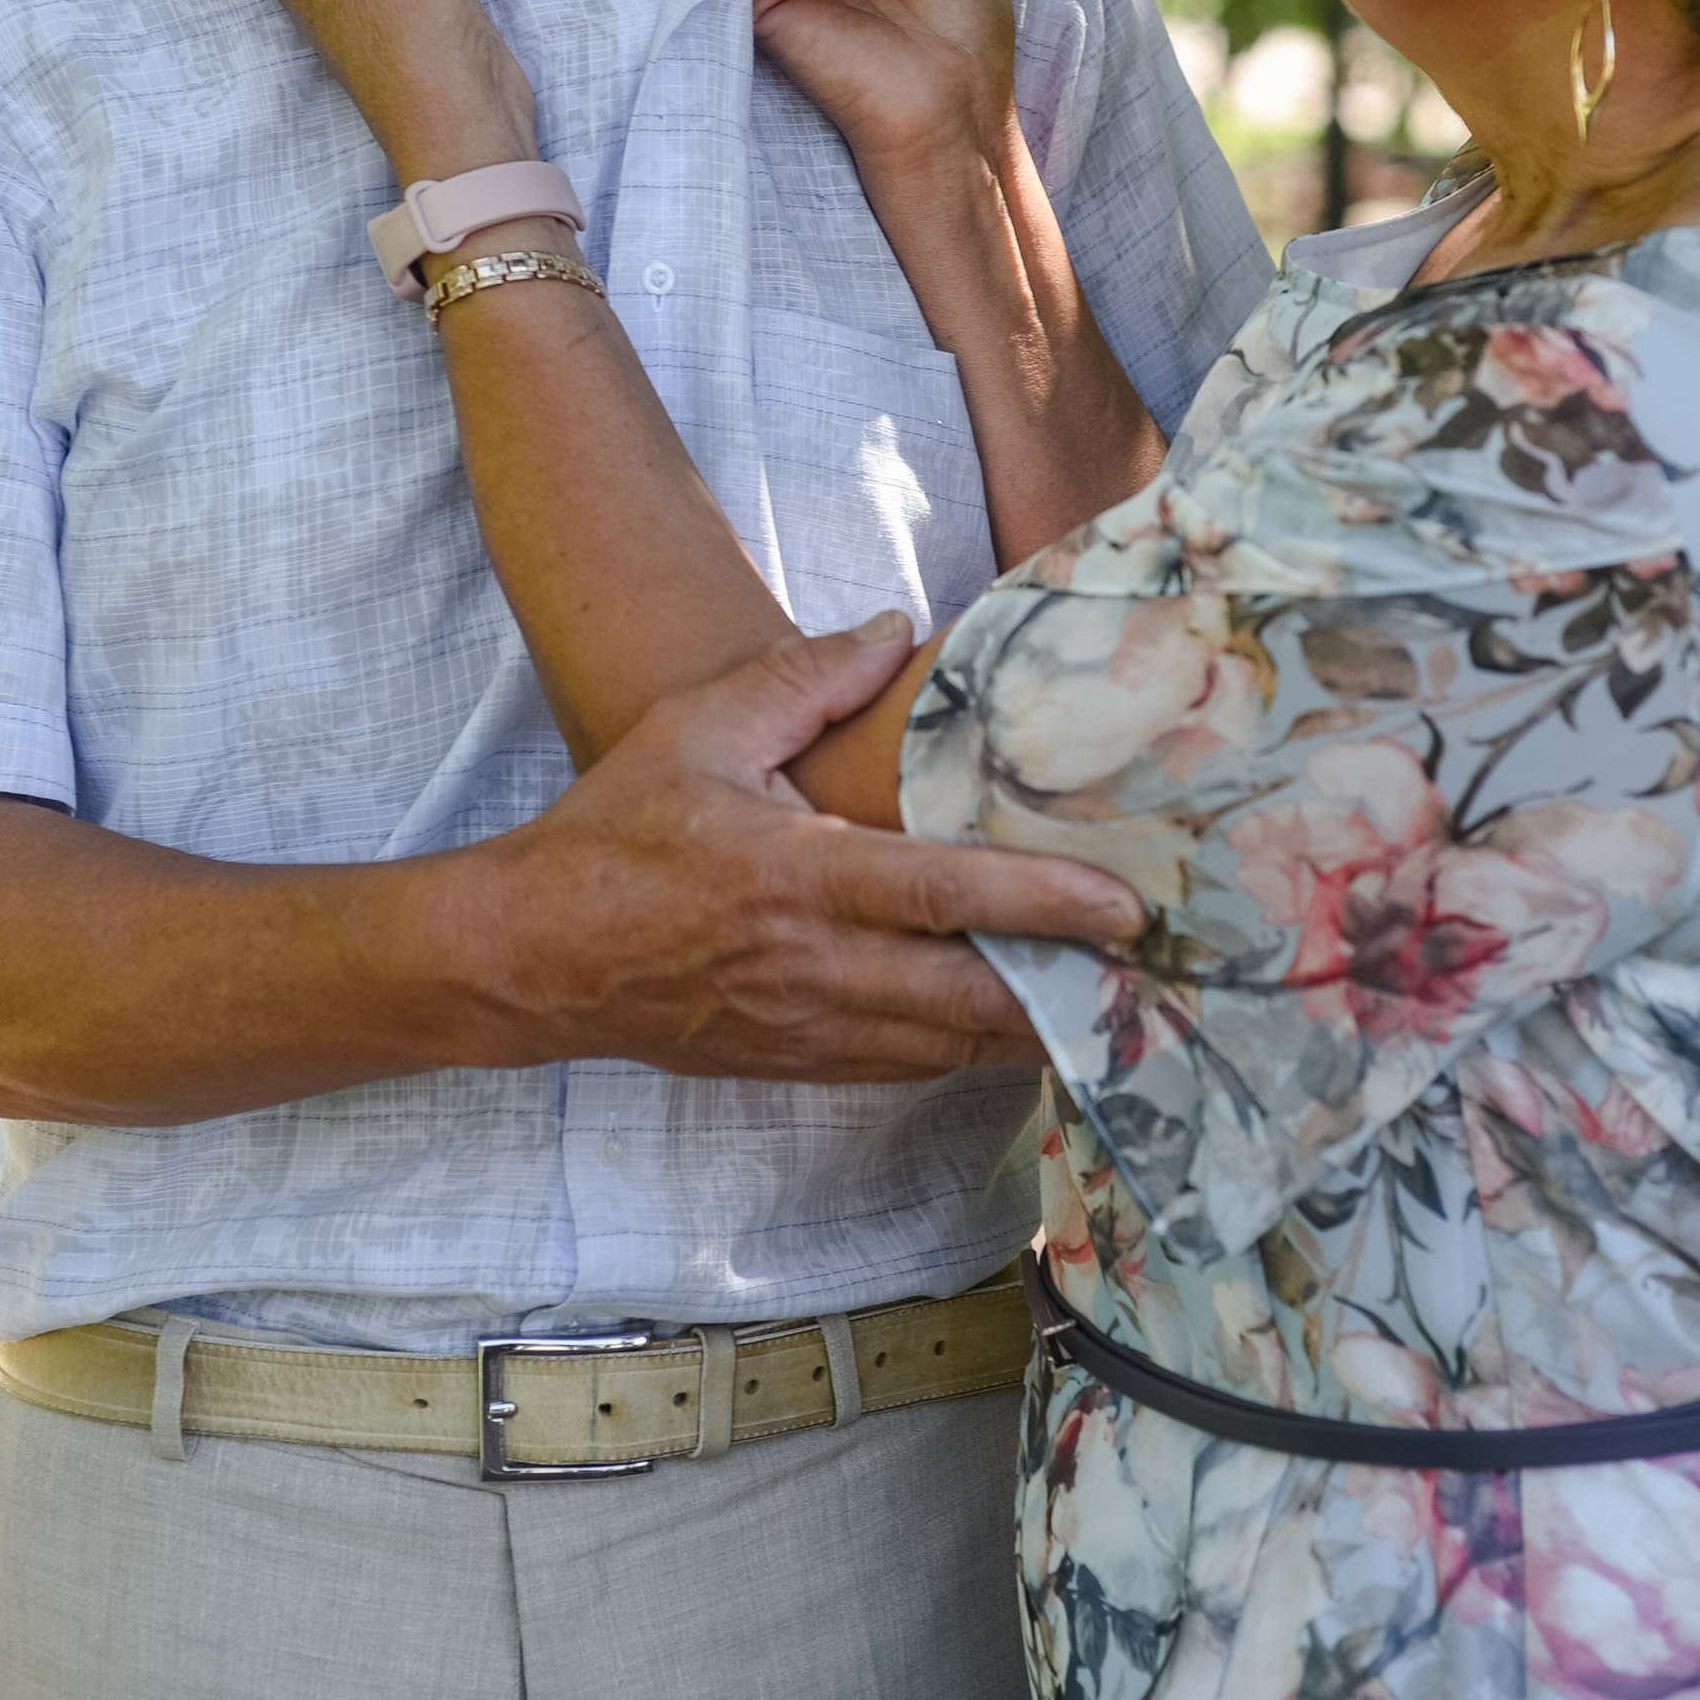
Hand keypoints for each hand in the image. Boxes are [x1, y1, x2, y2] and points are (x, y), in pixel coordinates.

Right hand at [491, 617, 1141, 1080]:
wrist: (536, 956)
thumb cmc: (617, 833)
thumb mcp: (699, 728)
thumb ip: (803, 676)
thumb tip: (897, 630)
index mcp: (797, 879)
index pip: (945, 896)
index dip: (1043, 902)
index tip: (1124, 906)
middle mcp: (816, 968)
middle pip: (974, 998)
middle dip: (1075, 991)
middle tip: (1162, 971)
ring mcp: (810, 1029)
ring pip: (954, 1048)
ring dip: (1039, 1030)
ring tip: (1124, 1006)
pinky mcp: (801, 1064)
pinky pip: (914, 1069)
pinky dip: (977, 1052)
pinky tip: (1025, 1027)